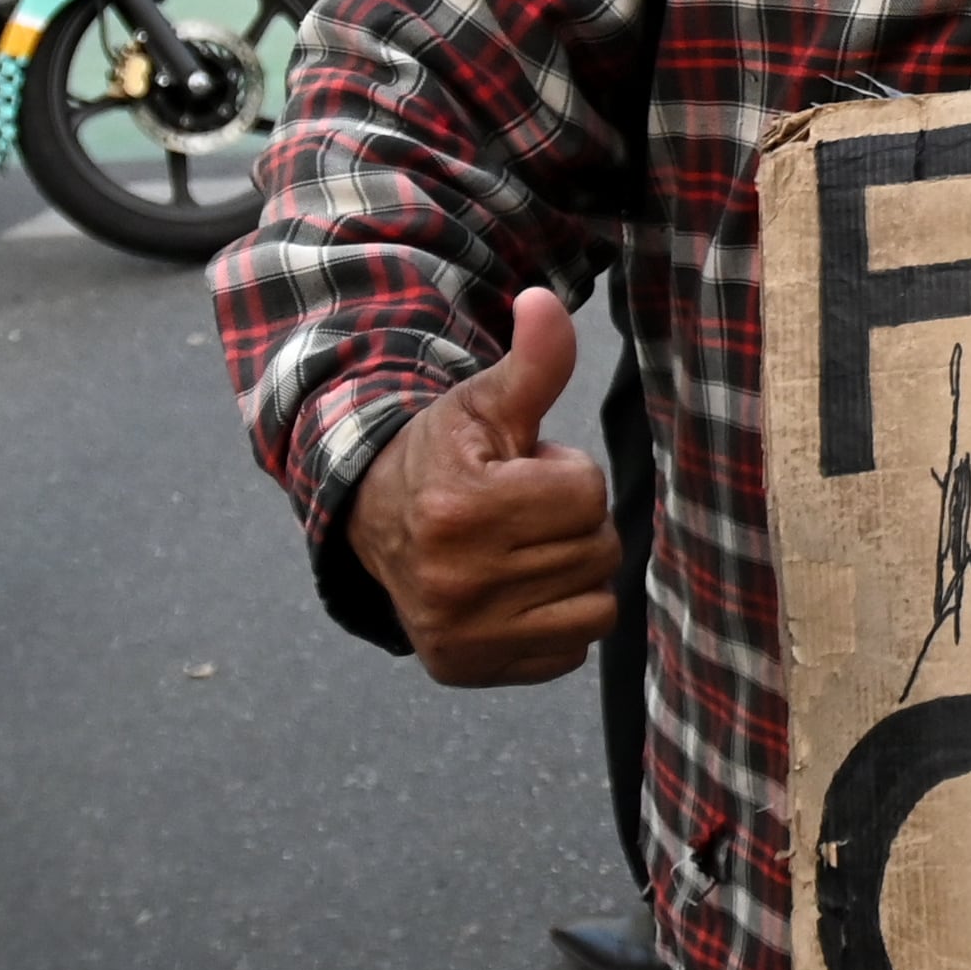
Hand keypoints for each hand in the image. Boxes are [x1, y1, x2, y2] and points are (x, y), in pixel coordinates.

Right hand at [341, 288, 619, 685]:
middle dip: (570, 524)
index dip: (566, 476)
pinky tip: (517, 592)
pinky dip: (557, 622)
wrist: (373, 521)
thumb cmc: (443, 456)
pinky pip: (571, 652)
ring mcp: (461, 634)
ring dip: (572, 574)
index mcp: (461, 508)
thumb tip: (546, 301)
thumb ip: (532, 362)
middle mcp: (456, 582)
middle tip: (520, 513)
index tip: (523, 473)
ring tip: (521, 549)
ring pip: (596, 606)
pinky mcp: (467, 669)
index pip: (587, 494)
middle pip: (596, 551)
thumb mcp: (483, 402)